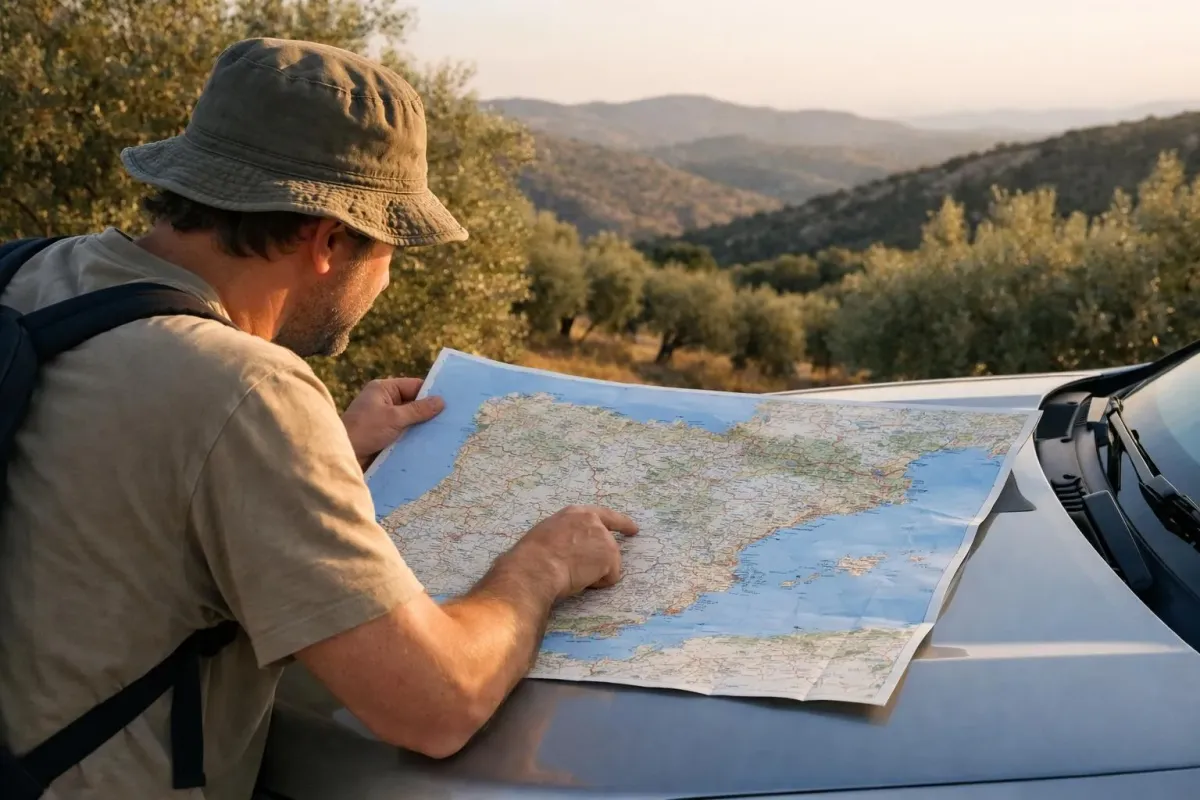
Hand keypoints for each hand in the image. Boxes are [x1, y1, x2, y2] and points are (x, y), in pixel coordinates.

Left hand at [341, 378, 444, 470]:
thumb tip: (441, 401)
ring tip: (447, 432)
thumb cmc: (365, 431)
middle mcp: (384, 402)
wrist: (345, 456)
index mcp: (383, 389)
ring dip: (423, 426)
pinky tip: (432, 443)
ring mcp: (384, 419)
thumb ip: (418, 410)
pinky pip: (405, 433)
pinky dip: (415, 437)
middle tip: (453, 418)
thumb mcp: (394, 418)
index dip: (431, 392)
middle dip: (429, 411)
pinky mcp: (385, 436)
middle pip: (413, 403)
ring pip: (411, 420)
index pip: (413, 386)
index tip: (451, 400)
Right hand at [511, 505, 639, 599]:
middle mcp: (594, 522)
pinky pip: (609, 578)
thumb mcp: (548, 535)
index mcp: (575, 514)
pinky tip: (580, 580)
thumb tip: (567, 550)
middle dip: (603, 560)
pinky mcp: (610, 556)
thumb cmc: (533, 555)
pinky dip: (598, 584)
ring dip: (594, 573)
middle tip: (584, 573)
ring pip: (608, 563)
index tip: (633, 529)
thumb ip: (566, 536)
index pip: (604, 515)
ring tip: (571, 574)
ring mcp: (604, 539)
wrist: (536, 567)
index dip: (621, 523)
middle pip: (609, 545)